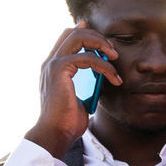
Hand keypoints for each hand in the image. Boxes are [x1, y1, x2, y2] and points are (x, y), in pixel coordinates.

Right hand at [25, 20, 122, 158]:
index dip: (85, 32)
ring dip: (100, 44)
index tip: (105, 42)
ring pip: (78, 37)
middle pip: (73, 32)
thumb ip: (87, 82)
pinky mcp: (59, 70)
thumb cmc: (68, 121)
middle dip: (96, 37)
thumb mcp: (81, 96)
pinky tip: (113, 77)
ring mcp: (53, 65)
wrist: (56, 134)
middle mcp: (50, 63)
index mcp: (53, 68)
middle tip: (112, 52)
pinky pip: (86, 57)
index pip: (66, 38)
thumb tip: (98, 75)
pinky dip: (104, 65)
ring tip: (115, 58)